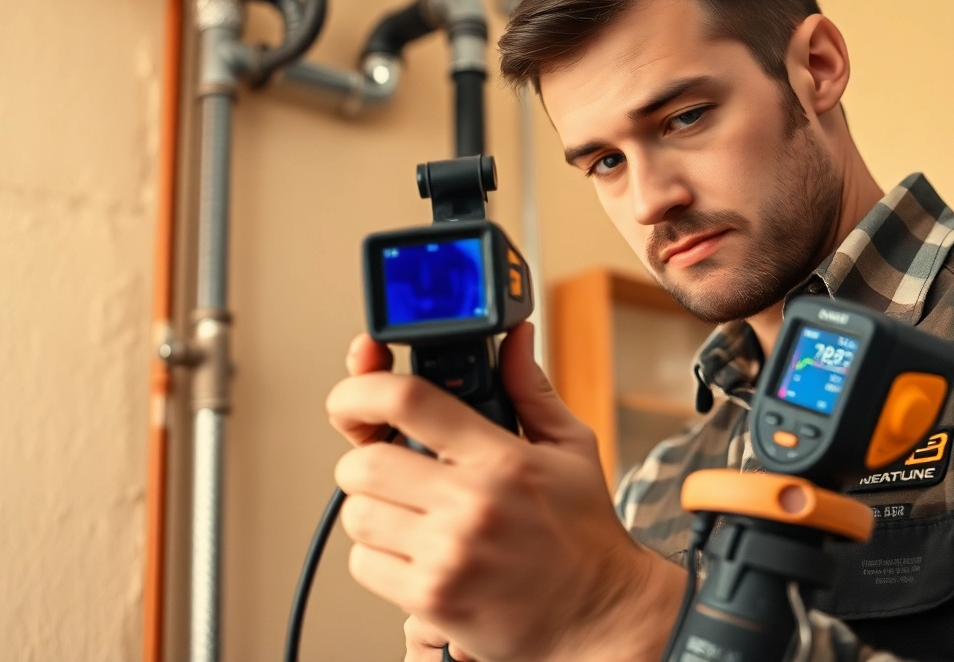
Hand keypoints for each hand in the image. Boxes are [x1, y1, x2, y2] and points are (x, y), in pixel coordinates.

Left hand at [327, 322, 684, 661]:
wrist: (601, 615)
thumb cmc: (584, 533)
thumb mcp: (570, 448)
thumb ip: (530, 389)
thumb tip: (514, 339)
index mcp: (502, 457)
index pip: (407, 401)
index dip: (361, 388)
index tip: (352, 394)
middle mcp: (471, 504)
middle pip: (363, 462)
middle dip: (366, 458)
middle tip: (393, 465)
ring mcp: (448, 554)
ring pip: (356, 514)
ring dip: (372, 508)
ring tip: (411, 512)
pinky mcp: (432, 599)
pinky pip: (363, 564)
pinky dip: (377, 556)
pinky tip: (415, 552)